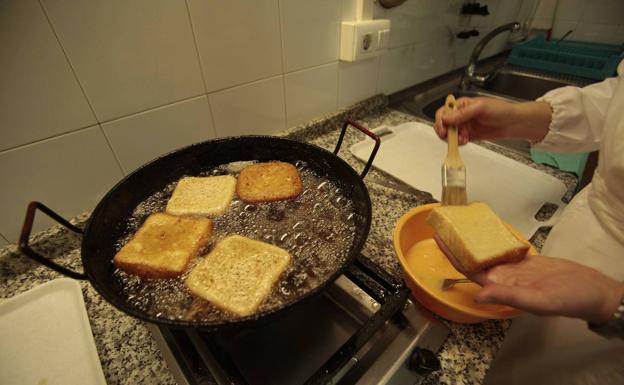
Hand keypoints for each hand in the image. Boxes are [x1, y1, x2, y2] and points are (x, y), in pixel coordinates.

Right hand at [433, 97, 551, 143]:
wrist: (513, 122)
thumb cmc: (500, 110)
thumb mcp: (480, 108)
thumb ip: (462, 113)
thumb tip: (446, 118)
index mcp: (461, 105)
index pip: (444, 111)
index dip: (440, 120)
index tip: (444, 129)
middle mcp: (460, 115)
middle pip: (443, 124)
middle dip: (445, 131)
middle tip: (450, 137)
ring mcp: (464, 126)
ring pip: (449, 134)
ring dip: (452, 138)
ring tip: (463, 139)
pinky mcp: (468, 135)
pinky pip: (457, 140)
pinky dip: (458, 143)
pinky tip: (465, 141)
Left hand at [434, 235, 623, 323]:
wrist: (593, 291)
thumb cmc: (569, 299)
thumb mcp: (538, 300)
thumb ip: (507, 296)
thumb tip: (477, 295)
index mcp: (502, 287)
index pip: (469, 270)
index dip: (452, 255)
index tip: (438, 239)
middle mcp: (503, 278)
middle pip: (473, 258)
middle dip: (458, 243)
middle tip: (445, 223)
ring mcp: (514, 268)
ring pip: (487, 252)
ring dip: (473, 239)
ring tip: (460, 222)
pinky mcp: (525, 261)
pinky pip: (504, 248)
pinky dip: (493, 238)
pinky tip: (485, 228)